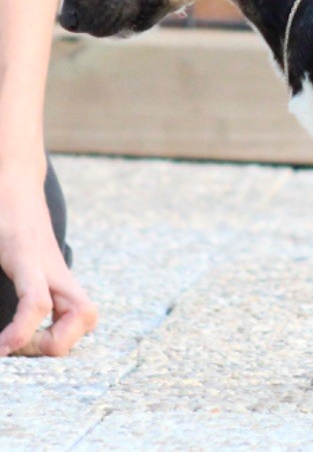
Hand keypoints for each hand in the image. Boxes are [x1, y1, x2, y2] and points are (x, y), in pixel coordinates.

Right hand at [0, 166, 96, 356]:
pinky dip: (22, 329)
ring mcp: (45, 263)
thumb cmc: (6, 223)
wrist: (11, 177)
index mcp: (54, 275)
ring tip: (11, 346)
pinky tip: (4, 346)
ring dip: (50, 343)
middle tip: (17, 349)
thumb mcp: (15, 259)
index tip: (20, 350)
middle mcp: (57, 272)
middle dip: (56, 347)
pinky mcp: (25, 252)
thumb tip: (22, 315)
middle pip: (89, 317)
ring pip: (82, 314)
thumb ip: (25, 286)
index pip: (83, 316)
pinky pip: (37, 301)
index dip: (59, 343)